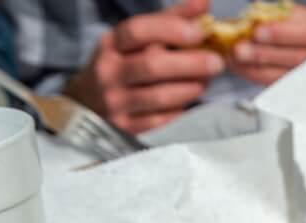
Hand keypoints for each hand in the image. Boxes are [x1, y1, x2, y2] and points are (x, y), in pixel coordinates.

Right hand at [66, 0, 222, 132]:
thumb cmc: (122, 64)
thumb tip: (204, 3)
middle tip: (217, 62)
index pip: (137, 30)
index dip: (170, 29)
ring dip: (190, 87)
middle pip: (152, 65)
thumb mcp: (136, 40)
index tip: (200, 31)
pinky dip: (180, 109)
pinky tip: (190, 100)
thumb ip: (170, 21)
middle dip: (190, 63)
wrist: (88, 103)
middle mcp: (109, 72)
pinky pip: (161, 120)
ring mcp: (115, 102)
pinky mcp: (126, 128)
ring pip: (159, 96)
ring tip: (206, 80)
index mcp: (111, 44)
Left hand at [228, 5, 305, 85]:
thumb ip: (294, 16)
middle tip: (240, 49)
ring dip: (260, 70)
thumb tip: (259, 14)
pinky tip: (246, 72)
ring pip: (294, 78)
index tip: (257, 31)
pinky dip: (265, 80)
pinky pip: (289, 89)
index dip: (285, 34)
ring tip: (236, 61)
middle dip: (267, 55)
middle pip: (302, 59)